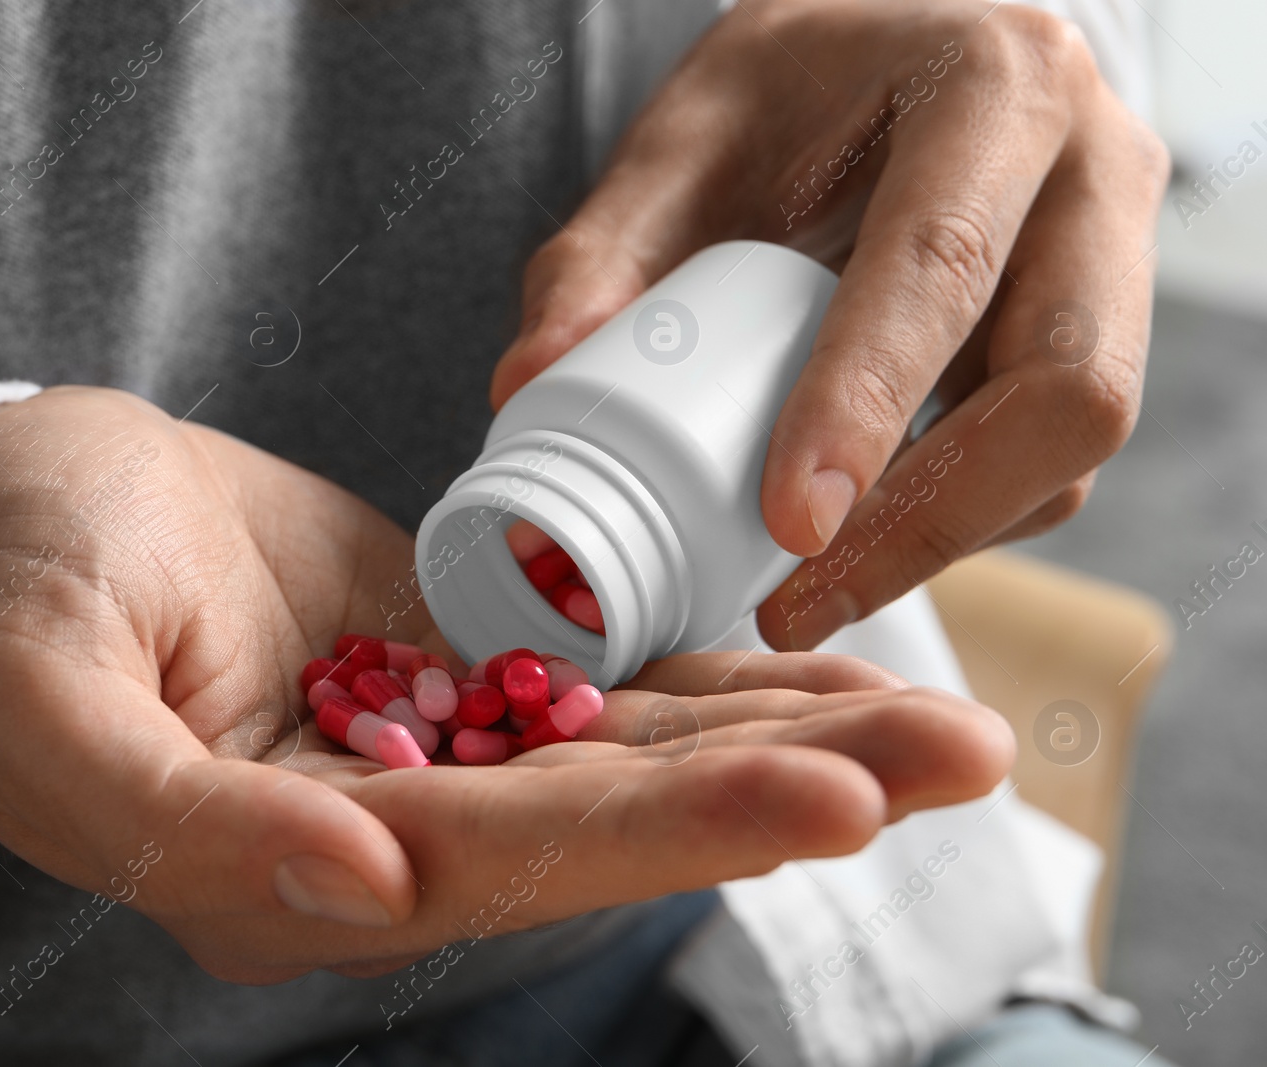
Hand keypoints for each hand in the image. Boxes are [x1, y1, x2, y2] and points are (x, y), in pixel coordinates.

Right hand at [0, 386, 1012, 982]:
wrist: (31, 501)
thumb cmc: (10, 584)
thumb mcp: (38, 696)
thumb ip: (169, 815)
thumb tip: (354, 889)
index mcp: (283, 873)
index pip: (498, 864)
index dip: (662, 833)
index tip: (825, 796)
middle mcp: (381, 843)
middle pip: (606, 828)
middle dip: (782, 792)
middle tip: (953, 755)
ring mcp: (432, 762)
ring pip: (630, 765)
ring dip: (785, 740)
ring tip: (943, 726)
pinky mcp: (459, 684)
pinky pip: (603, 693)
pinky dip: (715, 684)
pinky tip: (826, 673)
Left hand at [489, 0, 1168, 650]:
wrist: (893, 59)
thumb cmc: (793, 90)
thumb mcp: (685, 133)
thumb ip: (603, 249)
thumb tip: (528, 384)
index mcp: (992, 86)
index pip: (942, 264)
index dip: (869, 404)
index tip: (791, 523)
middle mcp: (1091, 173)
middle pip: (1067, 388)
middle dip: (931, 516)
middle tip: (795, 598)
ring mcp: (1118, 260)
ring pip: (1072, 448)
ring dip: (943, 539)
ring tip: (805, 592)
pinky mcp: (1104, 338)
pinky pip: (1053, 466)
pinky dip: (956, 523)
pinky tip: (860, 543)